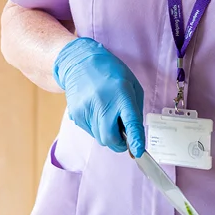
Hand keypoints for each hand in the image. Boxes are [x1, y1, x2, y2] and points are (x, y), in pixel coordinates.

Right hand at [53, 37, 145, 156]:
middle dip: (119, 144)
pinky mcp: (76, 115)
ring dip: (108, 134)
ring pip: (100, 138)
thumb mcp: (132, 86)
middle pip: (110, 139)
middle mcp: (103, 104)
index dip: (135, 139)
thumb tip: (134, 136)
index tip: (138, 151)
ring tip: (108, 115)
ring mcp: (87, 110)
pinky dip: (97, 128)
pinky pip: (91, 132)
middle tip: (124, 137)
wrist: (80, 63)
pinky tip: (97, 111)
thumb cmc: (111, 73)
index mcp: (122, 95)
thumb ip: (135, 111)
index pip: (130, 122)